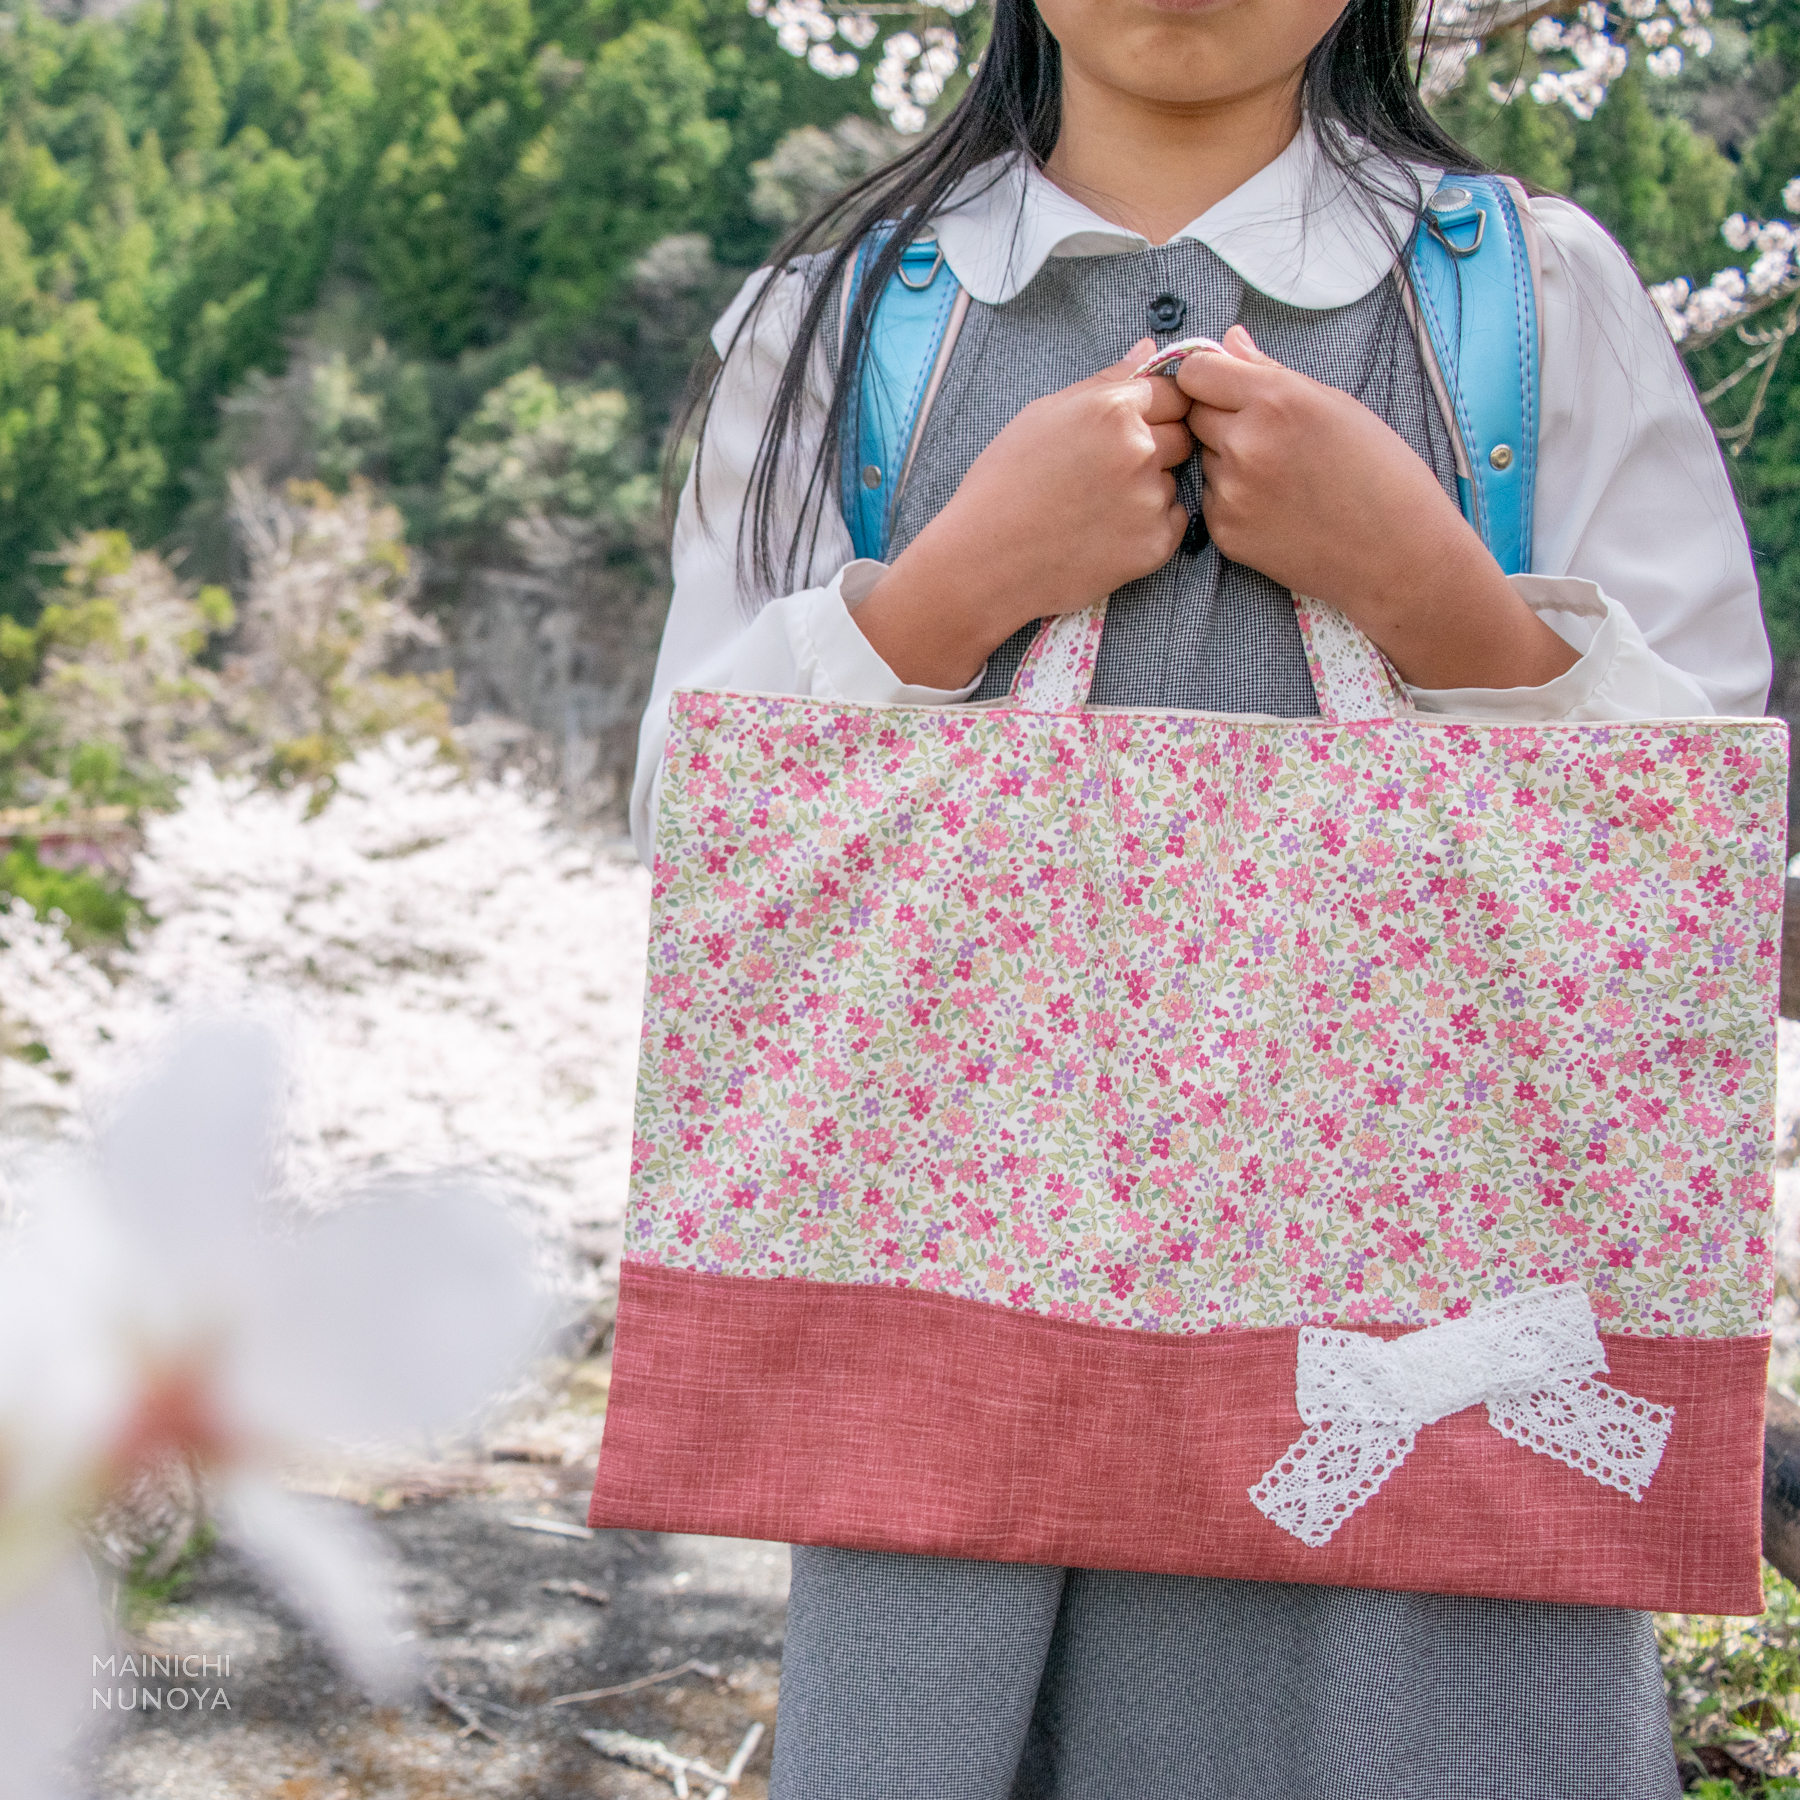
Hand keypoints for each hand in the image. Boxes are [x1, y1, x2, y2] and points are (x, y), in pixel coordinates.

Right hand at [853, 339, 1192, 688]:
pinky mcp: (1154, 546)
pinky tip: (1105, 532)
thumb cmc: (1004, 484)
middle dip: (1156, 446)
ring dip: (1148, 488)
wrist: (985, 561)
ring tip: (1096, 506)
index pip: (1173, 392)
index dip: (1154, 408)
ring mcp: (1150, 501)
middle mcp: (1139, 451)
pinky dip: (1148, 526)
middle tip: (1105, 471)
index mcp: (1113, 410)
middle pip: (1182, 435)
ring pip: (1172, 480)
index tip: (1131, 427)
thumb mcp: (1043, 415)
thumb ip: (1105, 382)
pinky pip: (1171, 522)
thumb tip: (1148, 349)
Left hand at [1179, 325, 1577, 690]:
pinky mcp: (1226, 532)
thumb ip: (1270, 372)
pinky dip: (1234, 499)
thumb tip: (1228, 340)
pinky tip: (1278, 508)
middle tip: (1267, 435)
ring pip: (1205, 458)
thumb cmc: (1381, 473)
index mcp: (1276, 400)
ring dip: (1228, 459)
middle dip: (1219, 417)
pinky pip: (1213, 499)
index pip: (1197, 371)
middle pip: (1195, 414)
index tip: (1223, 385)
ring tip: (1282, 477)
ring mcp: (1231, 492)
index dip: (1208, 376)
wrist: (1397, 553)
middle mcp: (1245, 443)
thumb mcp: (1336, 405)